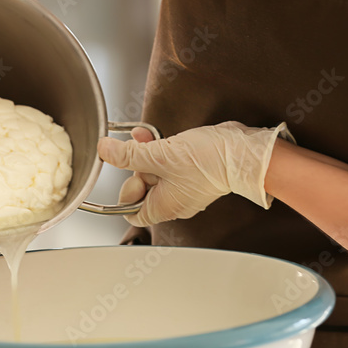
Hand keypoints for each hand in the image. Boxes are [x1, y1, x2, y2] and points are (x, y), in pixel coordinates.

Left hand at [99, 121, 291, 227]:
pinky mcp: (192, 171)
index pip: (131, 212)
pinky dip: (160, 149)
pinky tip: (157, 135)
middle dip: (135, 164)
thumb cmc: (208, 162)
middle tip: (136, 148)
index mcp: (164, 207)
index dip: (125, 192)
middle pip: (142, 187)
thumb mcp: (159, 155)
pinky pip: (168, 163)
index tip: (127, 172)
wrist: (242, 152)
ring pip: (155, 171)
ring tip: (145, 136)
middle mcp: (174, 201)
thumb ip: (128, 154)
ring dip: (146, 152)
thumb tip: (105, 151)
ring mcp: (184, 187)